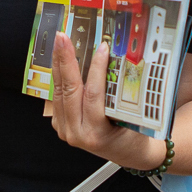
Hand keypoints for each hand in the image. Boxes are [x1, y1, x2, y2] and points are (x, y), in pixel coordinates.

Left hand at [49, 32, 153, 168]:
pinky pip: (57, 97)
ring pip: (59, 92)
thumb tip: (115, 62)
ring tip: (60, 43)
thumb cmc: (133, 135)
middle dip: (66, 60)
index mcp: (96, 134)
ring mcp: (65, 130)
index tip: (101, 48)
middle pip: (69, 91)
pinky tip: (59, 59)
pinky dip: (59, 76)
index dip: (97, 69)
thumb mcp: (133, 118)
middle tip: (64, 38)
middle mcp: (76, 134)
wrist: (126, 153)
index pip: (94, 96)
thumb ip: (121, 95)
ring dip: (59, 65)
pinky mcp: (60, 124)